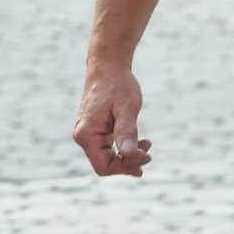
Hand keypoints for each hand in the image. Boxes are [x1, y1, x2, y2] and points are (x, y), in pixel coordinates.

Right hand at [72, 60, 152, 176]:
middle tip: (150, 152)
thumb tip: (129, 152)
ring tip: (148, 145)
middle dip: (129, 163)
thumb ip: (127, 130)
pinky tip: (140, 147)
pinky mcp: (96, 130)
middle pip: (105, 165)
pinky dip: (124, 150)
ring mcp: (89, 134)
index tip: (145, 153)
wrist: (108, 66)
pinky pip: (108, 149)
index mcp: (87, 134)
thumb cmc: (118, 84)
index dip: (126, 166)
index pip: (104, 166)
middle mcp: (84, 137)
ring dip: (128, 157)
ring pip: (107, 158)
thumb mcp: (127, 106)